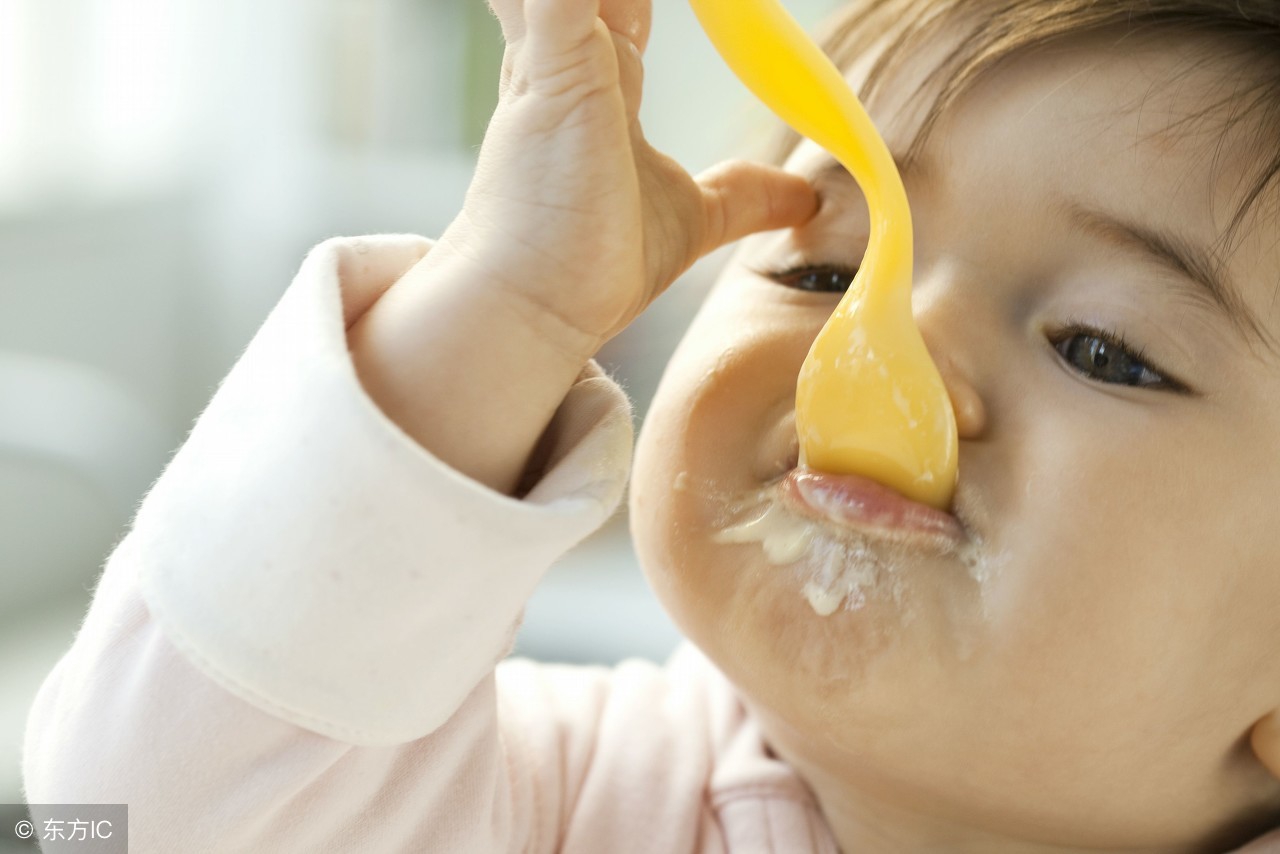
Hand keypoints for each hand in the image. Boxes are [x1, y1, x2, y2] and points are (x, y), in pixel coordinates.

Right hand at [442, 0, 817, 350]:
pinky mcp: (554, 64)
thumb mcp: (692, 216)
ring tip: (661, 3)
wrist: (539, 307)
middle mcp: (568, 50)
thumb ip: (742, 195)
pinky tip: (620, 4)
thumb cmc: (593, 263)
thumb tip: (802, 199)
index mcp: (595, 75)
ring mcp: (555, 51)